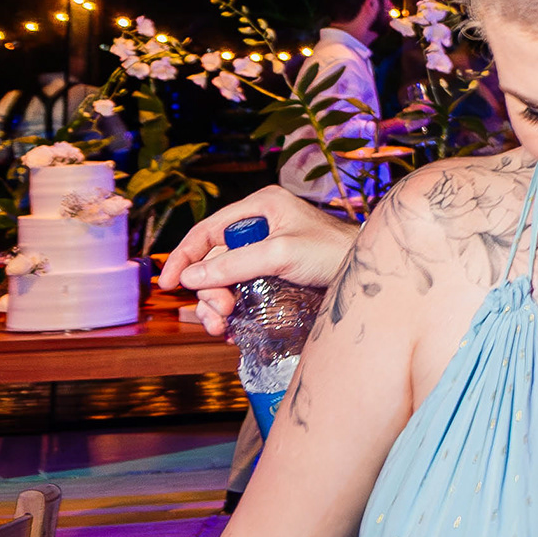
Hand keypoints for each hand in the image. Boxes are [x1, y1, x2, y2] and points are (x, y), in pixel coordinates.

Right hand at [161, 190, 355, 334]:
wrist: (369, 275)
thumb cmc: (334, 253)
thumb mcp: (281, 254)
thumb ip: (235, 264)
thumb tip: (190, 278)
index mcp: (260, 207)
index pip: (207, 230)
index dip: (184, 256)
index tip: (168, 283)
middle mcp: (261, 226)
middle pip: (214, 261)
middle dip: (210, 290)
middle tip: (220, 314)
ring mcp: (268, 251)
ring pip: (226, 280)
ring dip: (218, 306)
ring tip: (223, 328)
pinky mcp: (275, 275)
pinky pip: (243, 291)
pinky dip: (235, 310)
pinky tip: (234, 329)